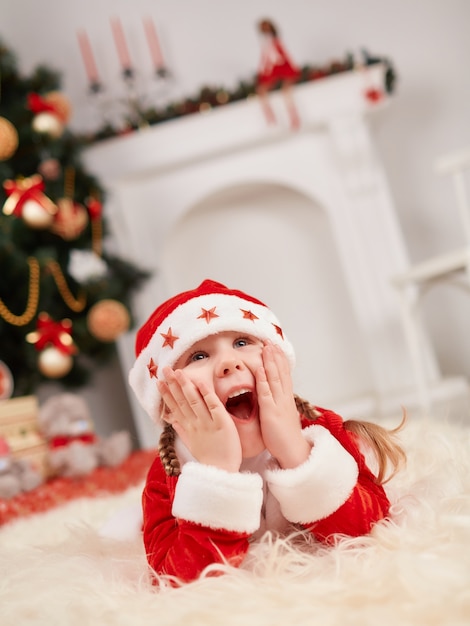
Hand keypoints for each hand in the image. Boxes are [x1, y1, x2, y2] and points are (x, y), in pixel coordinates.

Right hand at [158, 367, 241, 472]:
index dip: (167, 394)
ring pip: (194, 401)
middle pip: (182, 401)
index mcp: (188, 428)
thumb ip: (181, 429)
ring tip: (178, 372)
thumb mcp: (192, 443)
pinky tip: (200, 383)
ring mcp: (208, 424)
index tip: (159, 382)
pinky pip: (214, 406)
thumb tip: (170, 419)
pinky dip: (207, 394)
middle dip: (173, 384)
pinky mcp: (222, 424)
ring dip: (185, 386)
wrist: (221, 474)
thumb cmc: (210, 458)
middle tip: (165, 369)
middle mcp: (195, 424)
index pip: (175, 407)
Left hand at [256, 343, 311, 468]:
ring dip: (270, 362)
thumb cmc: (285, 437)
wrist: (293, 452)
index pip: (284, 375)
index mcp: (286, 399)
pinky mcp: (271, 412)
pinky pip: (266, 393)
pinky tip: (260, 368)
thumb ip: (277, 404)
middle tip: (271, 341)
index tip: (275, 347)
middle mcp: (284, 398)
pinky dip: (263, 379)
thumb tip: (273, 396)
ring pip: (274, 378)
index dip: (279, 360)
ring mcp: (278, 404)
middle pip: (280, 372)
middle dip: (275, 356)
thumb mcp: (282, 415)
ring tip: (267, 348)